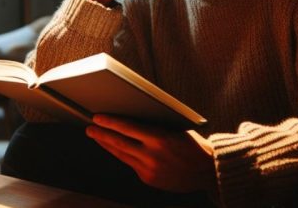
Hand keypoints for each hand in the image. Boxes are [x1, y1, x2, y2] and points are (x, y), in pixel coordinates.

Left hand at [85, 114, 215, 192]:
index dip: (110, 122)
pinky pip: (131, 165)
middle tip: (90, 128)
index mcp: (160, 139)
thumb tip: (130, 120)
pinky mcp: (149, 180)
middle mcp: (152, 156)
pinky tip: (116, 149)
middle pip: (119, 143)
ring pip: (121, 155)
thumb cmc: (193, 145)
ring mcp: (149, 170)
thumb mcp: (176, 129)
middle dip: (102, 135)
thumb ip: (154, 127)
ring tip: (97, 137)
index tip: (97, 118)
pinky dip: (122, 156)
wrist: (208, 171)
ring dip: (107, 145)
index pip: (127, 128)